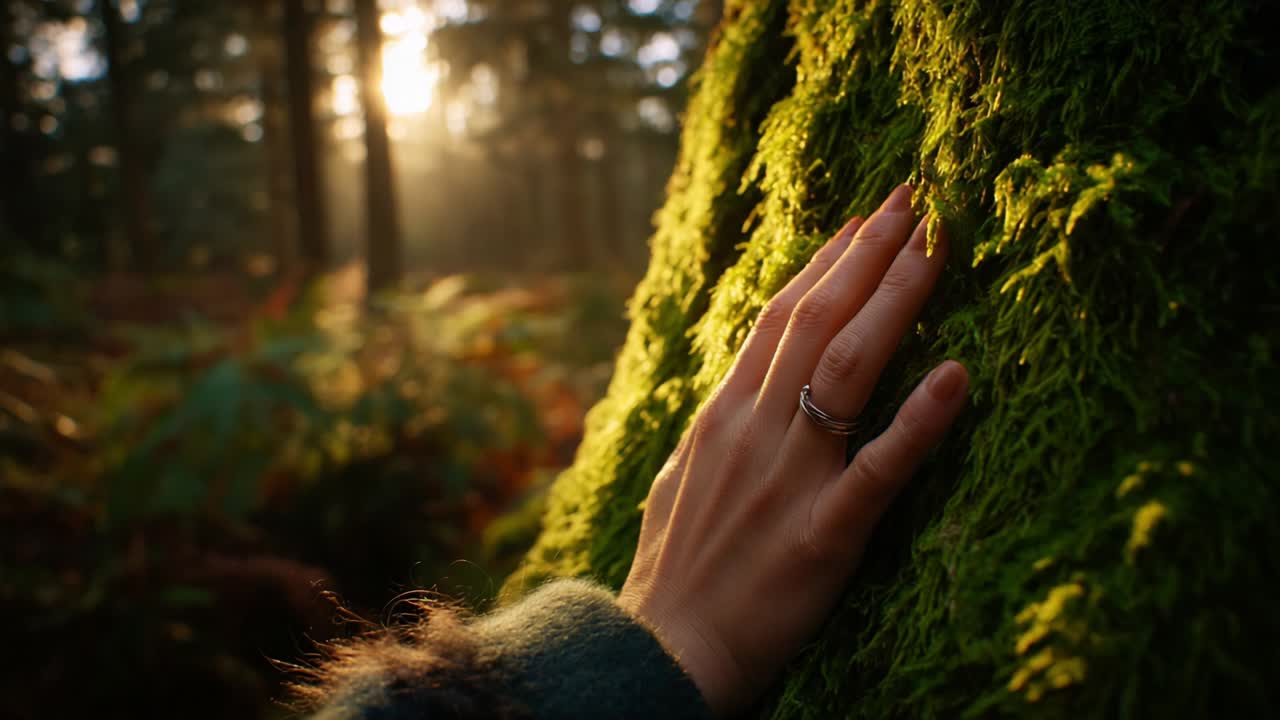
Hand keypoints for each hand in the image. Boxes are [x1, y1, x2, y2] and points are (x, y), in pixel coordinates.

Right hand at [617, 185, 968, 714]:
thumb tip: (739, 388)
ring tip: (939, 245)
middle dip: (871, 253)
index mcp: (722, 414)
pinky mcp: (821, 535)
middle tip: (918, 197)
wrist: (661, 650)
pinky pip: (877, 470)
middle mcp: (754, 430)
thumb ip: (716, 427)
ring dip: (896, 300)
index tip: (867, 219)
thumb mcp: (678, 478)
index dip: (829, 262)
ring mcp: (788, 479)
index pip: (780, 317)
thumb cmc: (674, 571)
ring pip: (847, 369)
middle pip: (818, 321)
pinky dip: (919, 421)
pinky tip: (960, 375)